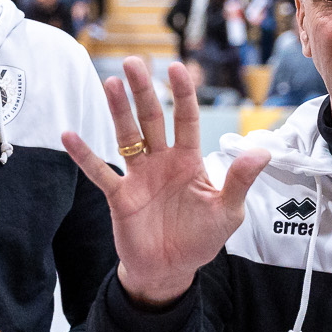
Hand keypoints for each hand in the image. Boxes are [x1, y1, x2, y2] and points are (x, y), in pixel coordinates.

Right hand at [62, 56, 269, 306]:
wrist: (171, 270)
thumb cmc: (201, 239)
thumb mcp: (227, 212)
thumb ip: (238, 181)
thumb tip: (263, 152)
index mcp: (189, 161)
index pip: (186, 119)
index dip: (182, 94)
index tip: (177, 68)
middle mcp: (162, 162)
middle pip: (152, 119)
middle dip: (144, 92)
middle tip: (134, 62)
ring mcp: (139, 177)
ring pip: (127, 137)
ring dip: (118, 112)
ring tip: (111, 84)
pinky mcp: (119, 196)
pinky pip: (100, 172)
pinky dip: (85, 155)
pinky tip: (69, 135)